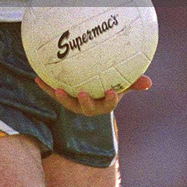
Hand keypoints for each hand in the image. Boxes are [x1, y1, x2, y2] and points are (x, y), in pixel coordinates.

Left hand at [35, 75, 151, 115]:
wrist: (94, 91)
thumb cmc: (111, 85)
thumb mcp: (123, 84)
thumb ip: (134, 83)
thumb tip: (149, 82)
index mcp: (104, 103)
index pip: (108, 103)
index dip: (109, 99)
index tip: (111, 91)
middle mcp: (89, 106)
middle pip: (87, 108)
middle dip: (85, 103)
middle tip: (83, 94)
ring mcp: (75, 103)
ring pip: (68, 103)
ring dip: (62, 97)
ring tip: (56, 89)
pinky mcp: (63, 97)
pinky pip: (53, 92)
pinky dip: (45, 86)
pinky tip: (36, 77)